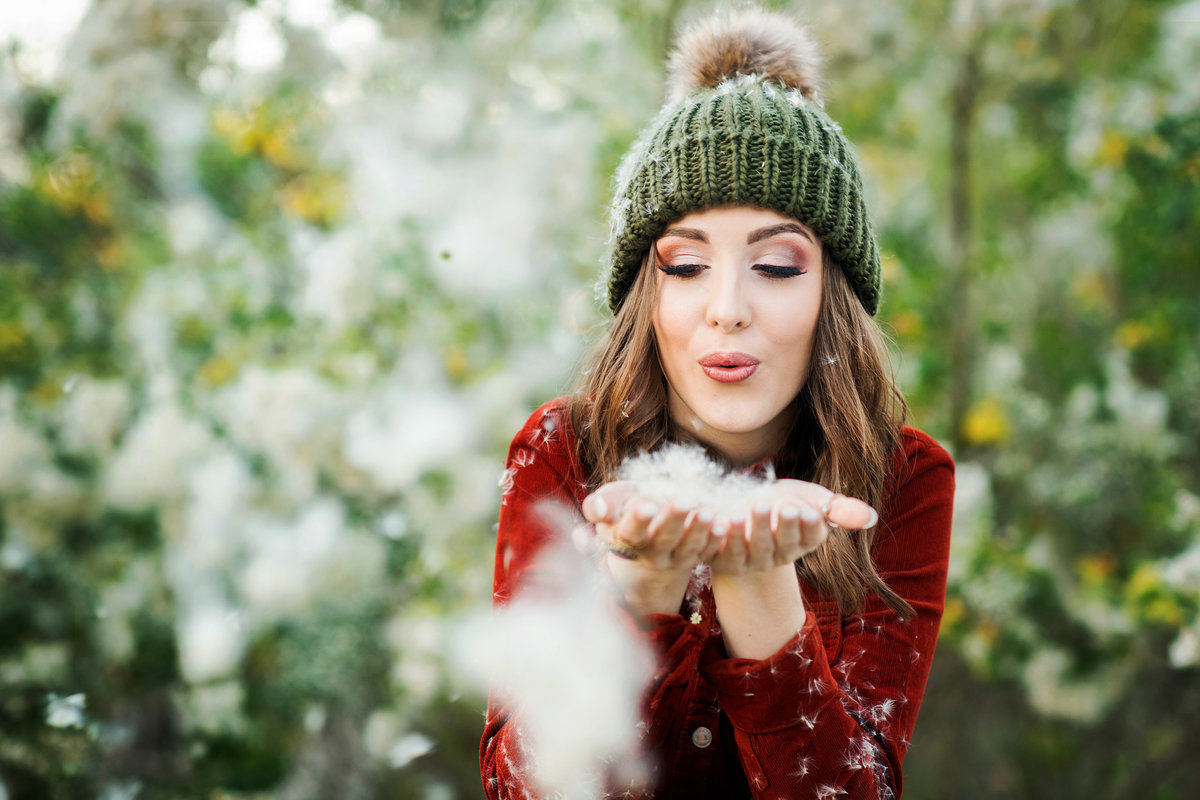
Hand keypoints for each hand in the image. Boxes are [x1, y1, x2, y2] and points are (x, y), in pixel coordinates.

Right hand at [582, 481, 719, 615]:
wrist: (647, 537)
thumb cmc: (625, 511)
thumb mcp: (610, 506)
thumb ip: (600, 505)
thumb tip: (597, 508)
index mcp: (627, 539)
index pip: (631, 532)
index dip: (638, 521)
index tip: (646, 505)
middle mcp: (652, 553)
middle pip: (663, 541)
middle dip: (673, 521)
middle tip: (683, 500)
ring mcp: (677, 558)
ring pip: (689, 549)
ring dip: (699, 531)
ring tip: (709, 511)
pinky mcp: (697, 556)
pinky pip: (708, 551)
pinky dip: (717, 539)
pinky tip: (725, 523)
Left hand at [707, 480, 877, 575]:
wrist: (739, 510)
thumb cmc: (779, 503)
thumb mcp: (809, 500)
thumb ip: (838, 509)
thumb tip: (871, 517)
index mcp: (802, 542)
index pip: (810, 537)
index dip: (809, 525)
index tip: (808, 509)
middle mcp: (777, 556)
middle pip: (782, 544)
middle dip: (784, 525)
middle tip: (785, 506)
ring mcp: (748, 560)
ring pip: (752, 549)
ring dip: (754, 528)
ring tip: (756, 506)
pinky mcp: (720, 558)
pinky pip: (720, 550)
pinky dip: (720, 535)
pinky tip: (720, 518)